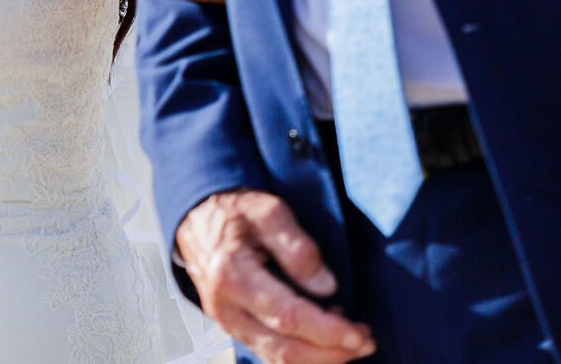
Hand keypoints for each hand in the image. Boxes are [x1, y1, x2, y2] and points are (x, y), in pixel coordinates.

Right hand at [176, 188, 372, 362]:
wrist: (194, 219)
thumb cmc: (233, 211)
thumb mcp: (266, 210)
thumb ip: (296, 246)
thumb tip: (326, 286)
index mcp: (232, 276)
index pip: (287, 316)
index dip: (328, 331)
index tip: (359, 333)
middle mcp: (226, 308)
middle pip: (285, 348)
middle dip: (332, 352)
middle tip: (366, 340)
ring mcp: (228, 322)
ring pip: (278, 358)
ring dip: (320, 358)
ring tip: (353, 340)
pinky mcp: (235, 327)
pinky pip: (270, 353)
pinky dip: (303, 354)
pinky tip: (324, 337)